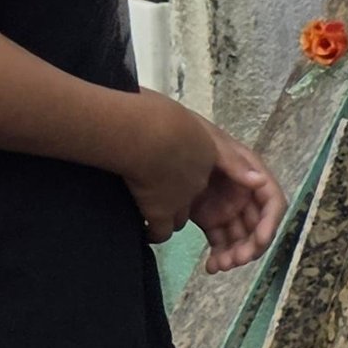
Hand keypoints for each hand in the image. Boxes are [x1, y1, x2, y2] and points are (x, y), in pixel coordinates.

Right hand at [119, 92, 221, 245]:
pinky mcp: (160, 211)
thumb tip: (196, 131)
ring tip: (151, 211)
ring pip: (179, 218)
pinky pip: (160, 232)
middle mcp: (197, 179)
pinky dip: (152, 233)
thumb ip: (187, 125)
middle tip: (162, 194)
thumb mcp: (181, 116)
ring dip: (168, 216)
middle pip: (194, 199)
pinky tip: (143, 229)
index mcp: (204, 153)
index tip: (175, 176)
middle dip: (182, 200)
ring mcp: (180, 197)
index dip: (190, 177)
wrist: (146, 133)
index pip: (203, 173)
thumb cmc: (157, 114)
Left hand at [185, 123, 284, 272]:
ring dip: (234, 255)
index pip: (272, 203)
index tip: (260, 241)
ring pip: (239, 238)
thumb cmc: (190, 138)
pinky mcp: (209, 218)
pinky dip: (218, 255)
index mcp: (252, 175)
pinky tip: (211, 267)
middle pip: (257, 227)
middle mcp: (245, 195)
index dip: (269, 224)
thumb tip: (260, 181)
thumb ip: (236, 164)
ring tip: (219, 265)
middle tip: (235, 260)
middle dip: (250, 246)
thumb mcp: (214, 146)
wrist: (158, 142)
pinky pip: (220, 241)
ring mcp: (227, 208)